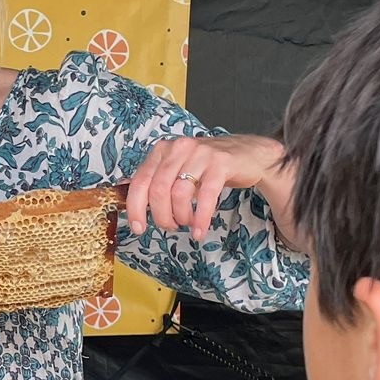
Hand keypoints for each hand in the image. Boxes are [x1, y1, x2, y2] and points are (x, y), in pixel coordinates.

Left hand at [124, 134, 290, 243]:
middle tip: (170, 226)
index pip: (139, 181)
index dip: (135, 208)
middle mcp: (178, 148)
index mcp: (162, 150)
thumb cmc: (208, 167)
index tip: (138, 227)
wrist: (248, 155)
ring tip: (186, 224)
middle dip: (161, 216)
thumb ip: (157, 182)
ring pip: (179, 193)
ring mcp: (200, 153)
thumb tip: (132, 206)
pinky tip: (199, 231)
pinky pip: (206, 196)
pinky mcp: (220, 163)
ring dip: (181, 217)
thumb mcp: (178, 170)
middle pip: (158, 190)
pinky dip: (200, 218)